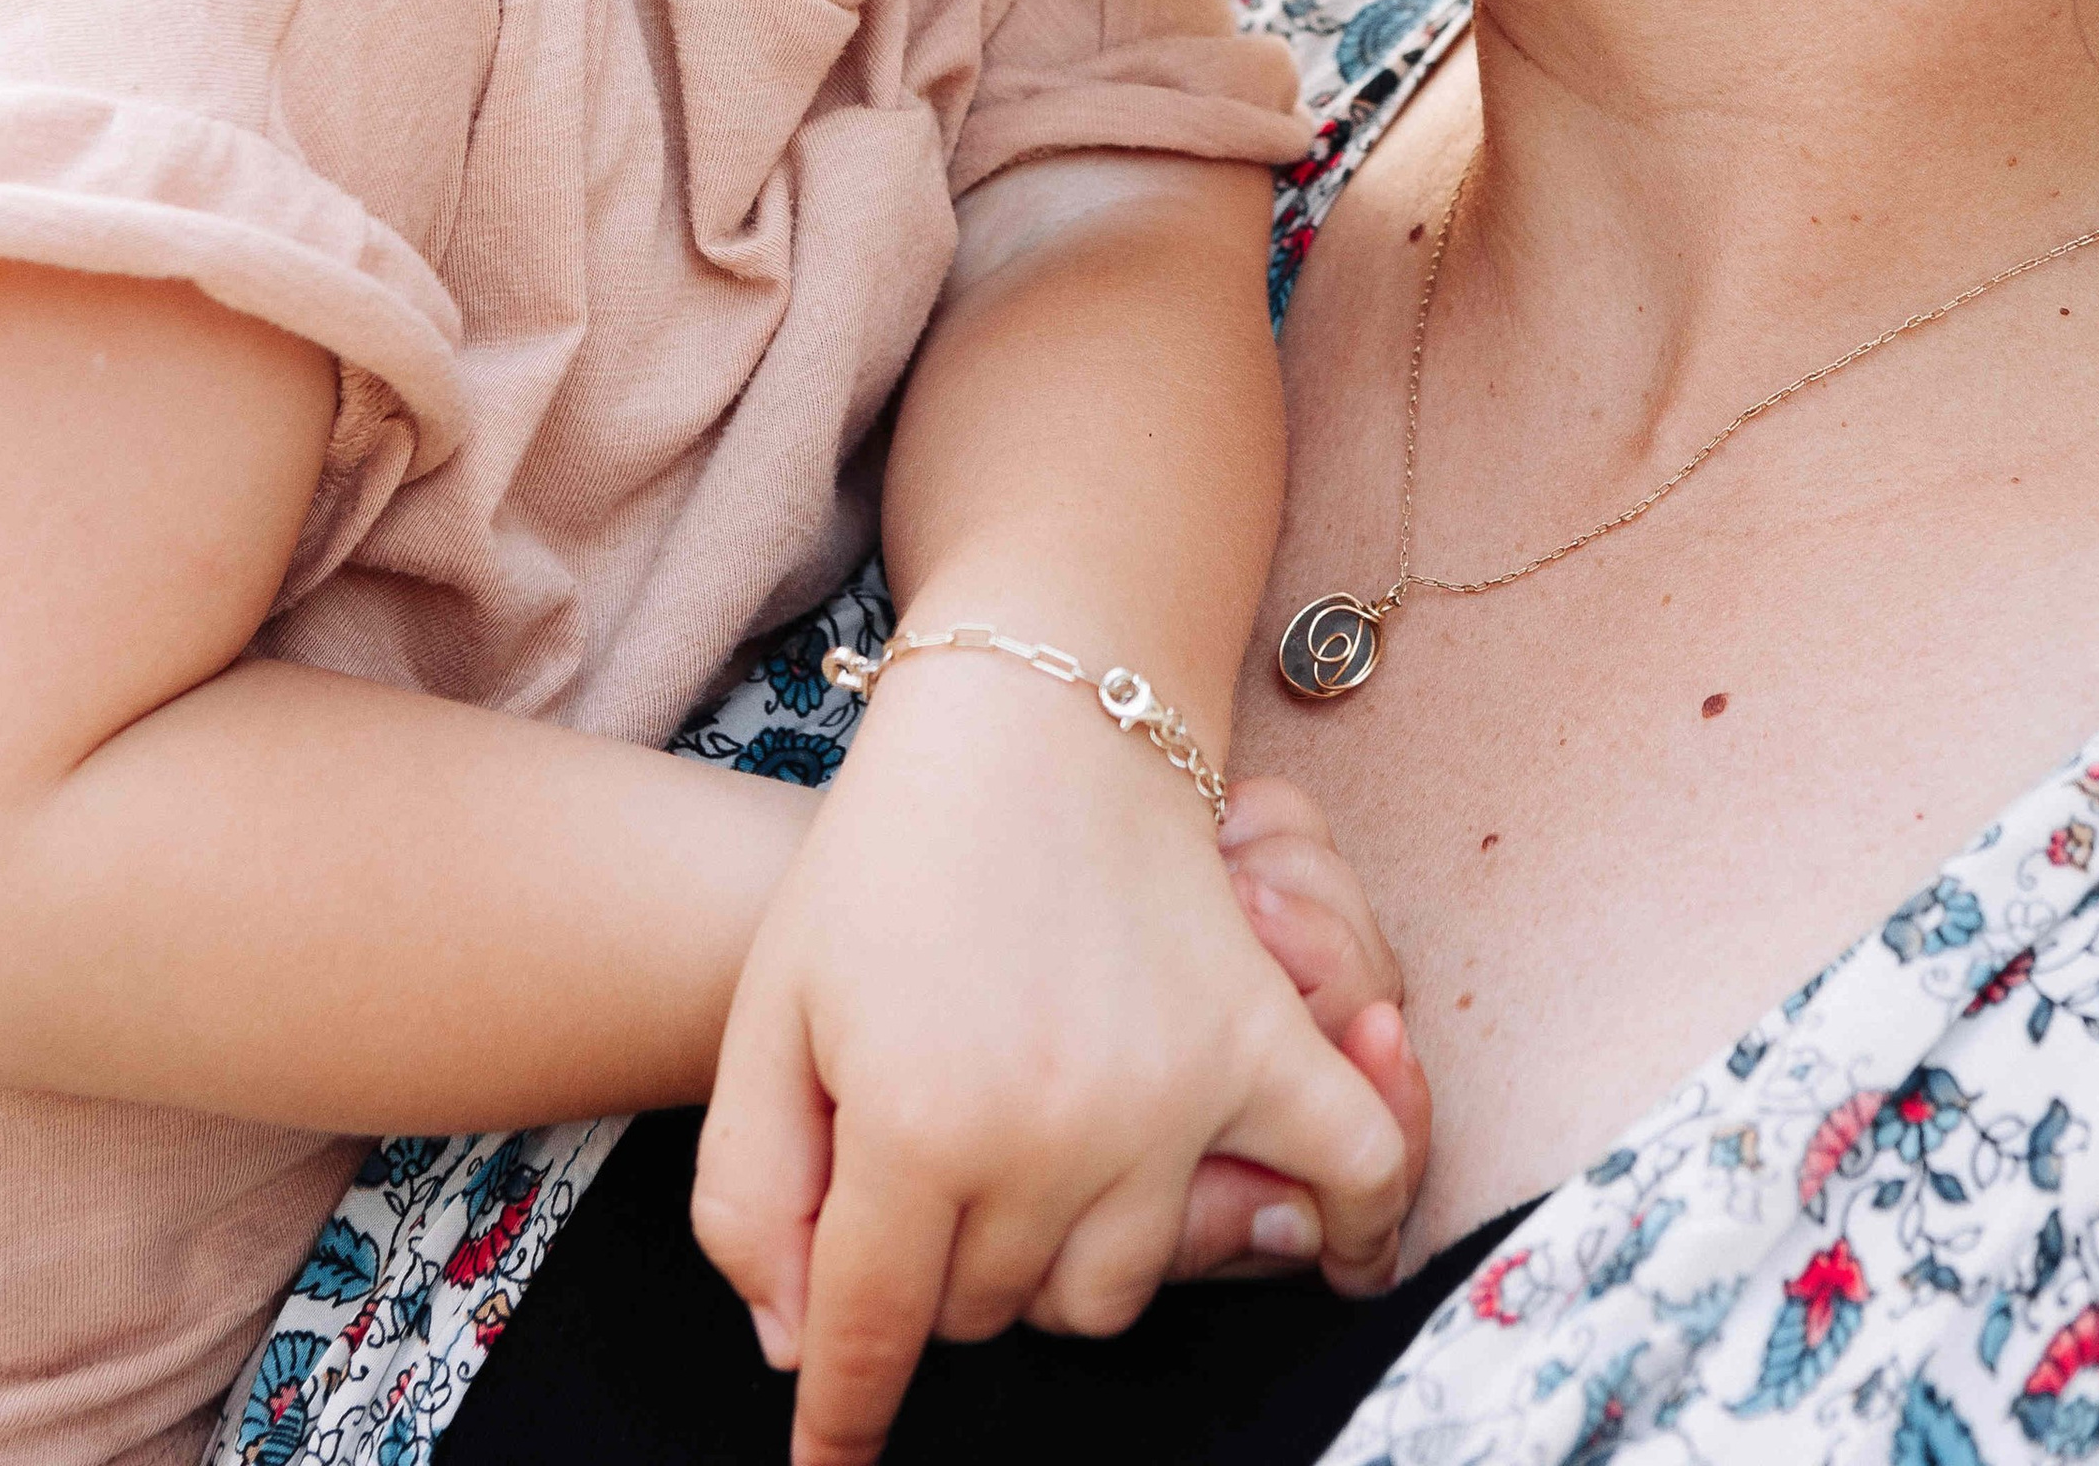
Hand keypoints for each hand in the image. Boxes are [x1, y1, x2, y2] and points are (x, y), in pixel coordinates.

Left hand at [692, 658, 1409, 1465]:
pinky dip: (1348, 1227)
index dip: (840, 1409)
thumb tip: (797, 1353)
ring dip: (1062, 1252)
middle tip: (923, 1173)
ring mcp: (1170, 1098)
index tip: (830, 1463)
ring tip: (1034, 1157)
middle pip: (987, 1312)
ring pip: (1111, 1286)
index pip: (869, 1334)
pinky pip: (1343, 1170)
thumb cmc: (884, 858)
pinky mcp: (1259, 1045)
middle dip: (937, 1270)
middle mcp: (1049, 1136)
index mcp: (915, 1124)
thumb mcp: (769, 1013)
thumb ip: (751, 1198)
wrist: (1027, 708)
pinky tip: (1326, 1256)